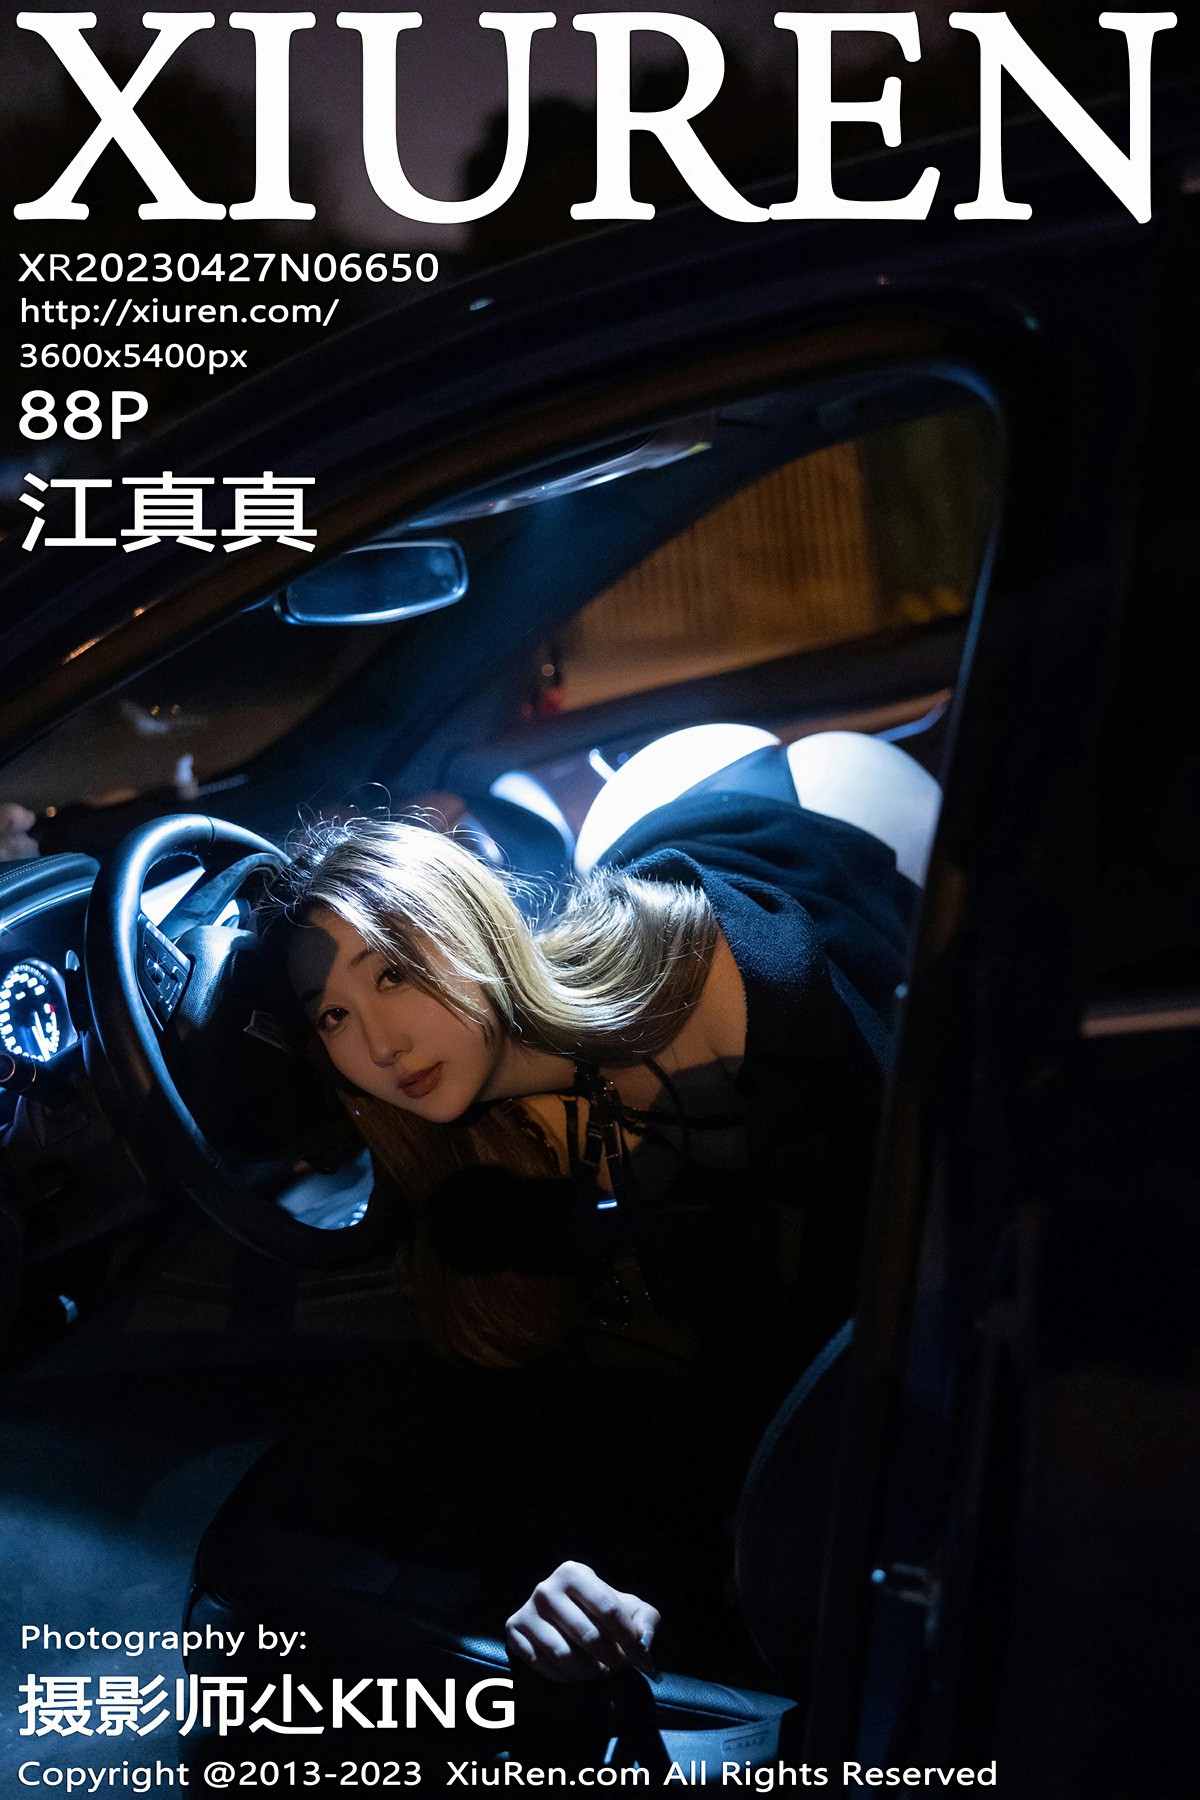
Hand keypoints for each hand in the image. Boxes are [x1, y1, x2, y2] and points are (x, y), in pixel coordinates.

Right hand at [505, 1560, 660, 1683]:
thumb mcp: (630, 1609)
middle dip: (611, 1658)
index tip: (641, 1657)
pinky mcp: (513, 1633)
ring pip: (564, 1655)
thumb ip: (646, 1621)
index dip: (629, 1638)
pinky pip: (544, 1666)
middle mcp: (546, 1588)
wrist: (565, 1618)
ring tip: (601, 1671)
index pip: (608, 1608)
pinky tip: (577, 1673)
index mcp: (574, 1573)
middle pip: (588, 1635)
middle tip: (621, 1667)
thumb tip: (644, 1642)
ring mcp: (527, 1611)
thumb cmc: (602, 1613)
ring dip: (590, 1672)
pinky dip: (566, 1678)